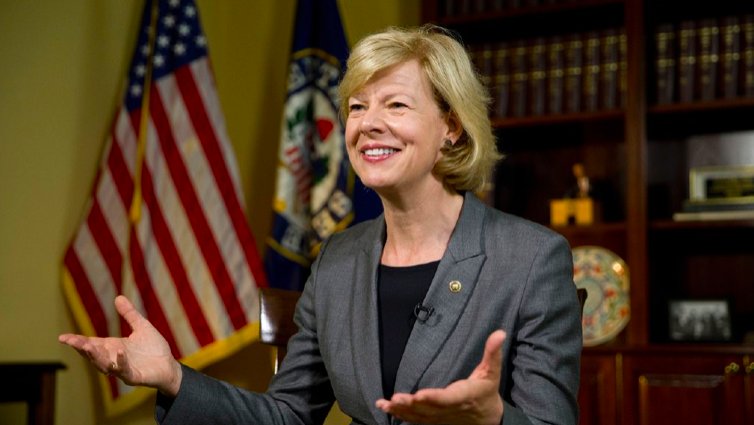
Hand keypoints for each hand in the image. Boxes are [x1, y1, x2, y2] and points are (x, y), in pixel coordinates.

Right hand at [58, 295, 182, 395]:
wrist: (169, 366)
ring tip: (88, 346)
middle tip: (71, 341)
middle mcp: (113, 359)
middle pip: (93, 355)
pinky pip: (124, 371)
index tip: (62, 337)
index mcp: (112, 347)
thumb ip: (130, 314)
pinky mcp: (134, 377)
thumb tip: (118, 297)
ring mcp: (122, 369)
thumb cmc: (154, 348)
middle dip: (82, 348)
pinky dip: (120, 362)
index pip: (91, 344)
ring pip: (104, 365)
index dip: (77, 341)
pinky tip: (119, 353)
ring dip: (96, 356)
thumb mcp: (141, 327)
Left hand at [375, 330, 505, 424]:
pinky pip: (415, 420)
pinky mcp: (434, 421)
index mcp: (464, 396)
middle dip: (412, 404)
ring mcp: (441, 418)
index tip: (420, 395)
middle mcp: (450, 410)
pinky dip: (400, 415)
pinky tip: (385, 408)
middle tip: (396, 398)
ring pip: (419, 417)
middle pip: (429, 409)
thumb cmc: (486, 392)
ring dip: (402, 411)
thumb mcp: (492, 372)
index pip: (448, 398)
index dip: (434, 397)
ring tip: (386, 404)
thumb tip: (500, 332)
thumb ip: (492, 353)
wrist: (489, 419)